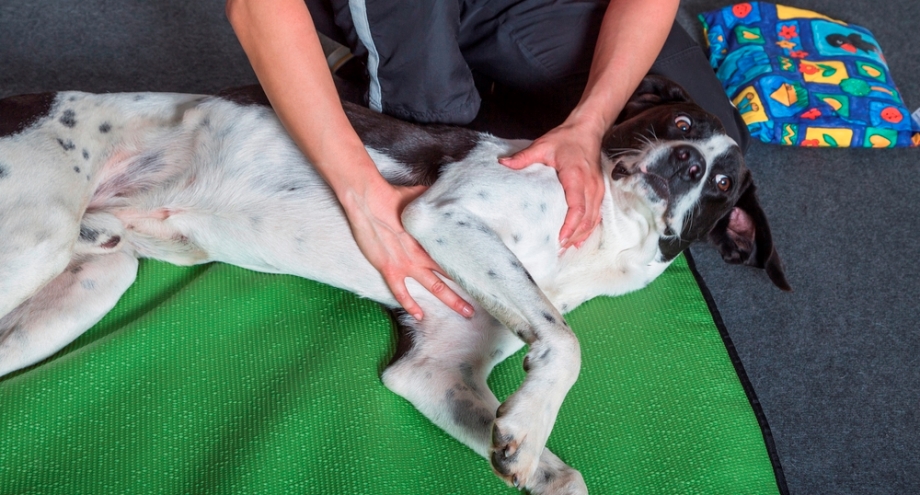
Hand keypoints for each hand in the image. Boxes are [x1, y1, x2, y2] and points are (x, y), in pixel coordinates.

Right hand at [341, 181, 474, 320]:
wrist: (367, 201)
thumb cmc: (393, 196)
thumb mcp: (421, 197)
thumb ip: (435, 204)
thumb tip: (448, 195)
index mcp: (432, 238)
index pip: (457, 255)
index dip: (471, 265)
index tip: (484, 274)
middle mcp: (423, 254)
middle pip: (452, 275)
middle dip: (469, 288)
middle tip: (485, 299)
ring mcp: (406, 264)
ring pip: (434, 287)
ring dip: (451, 299)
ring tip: (466, 312)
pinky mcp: (389, 268)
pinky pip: (401, 292)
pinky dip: (410, 305)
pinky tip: (420, 316)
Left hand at [499, 121, 604, 249]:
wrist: (587, 130)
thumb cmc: (566, 139)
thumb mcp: (543, 146)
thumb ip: (524, 157)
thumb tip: (503, 163)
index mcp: (576, 177)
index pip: (577, 207)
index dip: (570, 225)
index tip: (560, 239)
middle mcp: (591, 186)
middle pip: (586, 219)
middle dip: (573, 236)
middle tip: (558, 250)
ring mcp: (597, 189)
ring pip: (593, 219)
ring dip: (581, 235)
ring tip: (566, 249)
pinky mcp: (599, 191)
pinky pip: (596, 214)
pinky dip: (588, 228)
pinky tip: (578, 240)